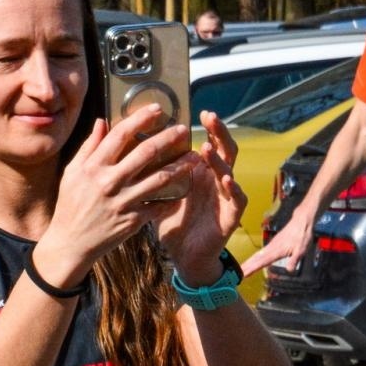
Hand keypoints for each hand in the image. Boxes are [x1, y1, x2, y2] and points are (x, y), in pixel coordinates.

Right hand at [37, 104, 196, 285]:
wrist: (70, 243)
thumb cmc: (70, 205)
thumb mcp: (72, 173)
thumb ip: (89, 147)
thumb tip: (103, 122)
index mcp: (94, 167)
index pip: (121, 135)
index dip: (141, 118)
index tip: (157, 109)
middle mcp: (109, 182)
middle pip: (146, 152)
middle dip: (168, 137)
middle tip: (183, 130)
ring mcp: (123, 202)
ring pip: (160, 178)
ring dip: (180, 166)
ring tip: (193, 157)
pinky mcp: (133, 220)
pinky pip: (159, 205)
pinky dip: (173, 197)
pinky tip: (184, 189)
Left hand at [154, 111, 246, 282]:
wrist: (184, 255)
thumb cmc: (172, 222)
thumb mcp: (158, 194)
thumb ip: (149, 172)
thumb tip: (128, 149)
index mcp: (199, 172)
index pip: (206, 142)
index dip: (205, 127)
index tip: (197, 110)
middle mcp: (215, 179)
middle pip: (222, 149)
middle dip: (218, 132)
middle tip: (210, 116)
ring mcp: (225, 196)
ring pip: (230, 170)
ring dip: (220, 158)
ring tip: (207, 147)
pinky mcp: (231, 216)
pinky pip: (238, 199)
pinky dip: (234, 189)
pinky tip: (227, 179)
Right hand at [243, 205, 313, 275]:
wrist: (301, 221)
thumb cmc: (302, 235)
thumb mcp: (302, 249)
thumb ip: (294, 260)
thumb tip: (289, 270)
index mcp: (277, 251)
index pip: (262, 262)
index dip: (252, 268)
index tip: (243, 274)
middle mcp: (271, 248)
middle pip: (256, 259)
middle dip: (246, 266)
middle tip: (237, 274)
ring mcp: (271, 245)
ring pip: (257, 255)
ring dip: (248, 262)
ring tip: (241, 269)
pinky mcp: (273, 243)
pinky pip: (261, 252)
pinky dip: (255, 257)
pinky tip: (253, 260)